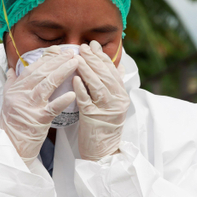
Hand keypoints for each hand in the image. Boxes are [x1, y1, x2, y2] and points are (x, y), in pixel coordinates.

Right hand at [0, 47, 77, 164]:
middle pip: (41, 73)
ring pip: (47, 85)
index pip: (33, 68)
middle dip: (57, 61)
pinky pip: (52, 108)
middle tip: (72, 53)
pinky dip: (62, 100)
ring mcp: (29, 106)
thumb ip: (11, 83)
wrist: (11, 146)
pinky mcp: (38, 120)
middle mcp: (20, 95)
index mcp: (15, 89)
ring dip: (62, 72)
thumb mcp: (8, 100)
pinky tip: (73, 93)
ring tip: (75, 64)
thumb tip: (11, 69)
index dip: (47, 58)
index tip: (59, 50)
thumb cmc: (12, 123)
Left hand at [73, 41, 129, 160]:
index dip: (102, 57)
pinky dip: (81, 88)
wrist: (103, 152)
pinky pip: (87, 100)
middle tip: (84, 46)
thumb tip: (119, 66)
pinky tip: (74, 78)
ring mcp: (107, 109)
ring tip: (77, 57)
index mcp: (121, 95)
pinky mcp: (94, 117)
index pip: (112, 71)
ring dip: (87, 70)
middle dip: (94, 59)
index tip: (93, 45)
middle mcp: (118, 100)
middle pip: (105, 75)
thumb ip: (114, 85)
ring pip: (97, 85)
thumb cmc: (103, 127)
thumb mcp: (113, 104)